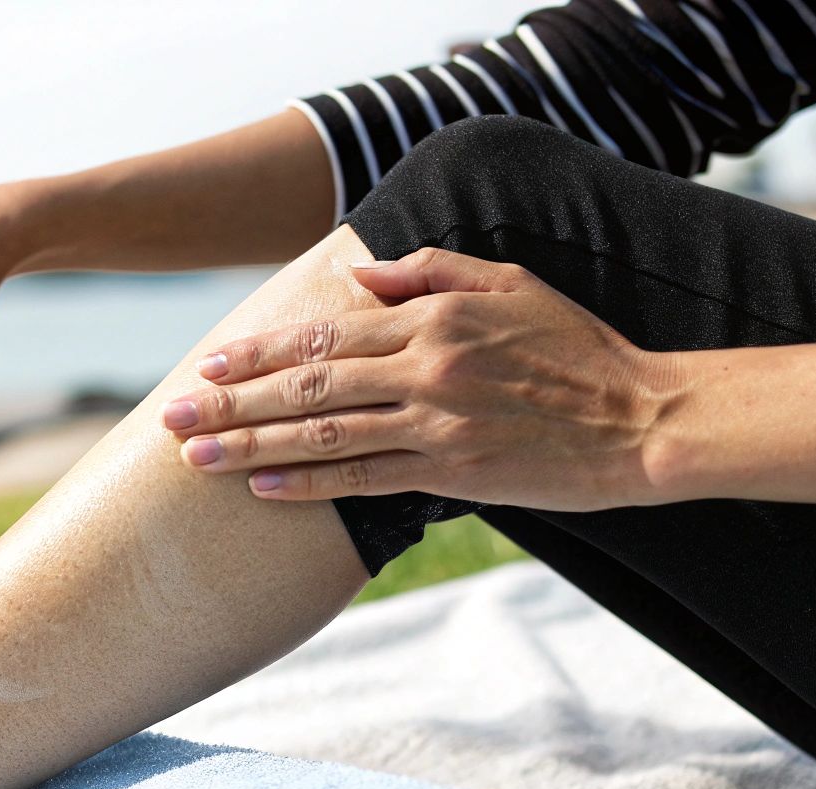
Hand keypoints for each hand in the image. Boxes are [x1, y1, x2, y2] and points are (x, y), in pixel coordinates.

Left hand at [160, 248, 681, 511]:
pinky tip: (262, 489)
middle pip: (307, 383)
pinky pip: (366, 479)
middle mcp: (426, 366)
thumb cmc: (577, 348)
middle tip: (172, 415)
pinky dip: (309, 483)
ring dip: (251, 446)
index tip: (209, 362)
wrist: (643, 418)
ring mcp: (437, 422)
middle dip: (231, 401)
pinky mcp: (455, 472)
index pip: (324, 330)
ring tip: (195, 457)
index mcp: (433, 317)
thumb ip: (429, 272)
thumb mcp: (509, 282)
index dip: (259, 350)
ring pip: (324, 433)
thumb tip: (357, 273)